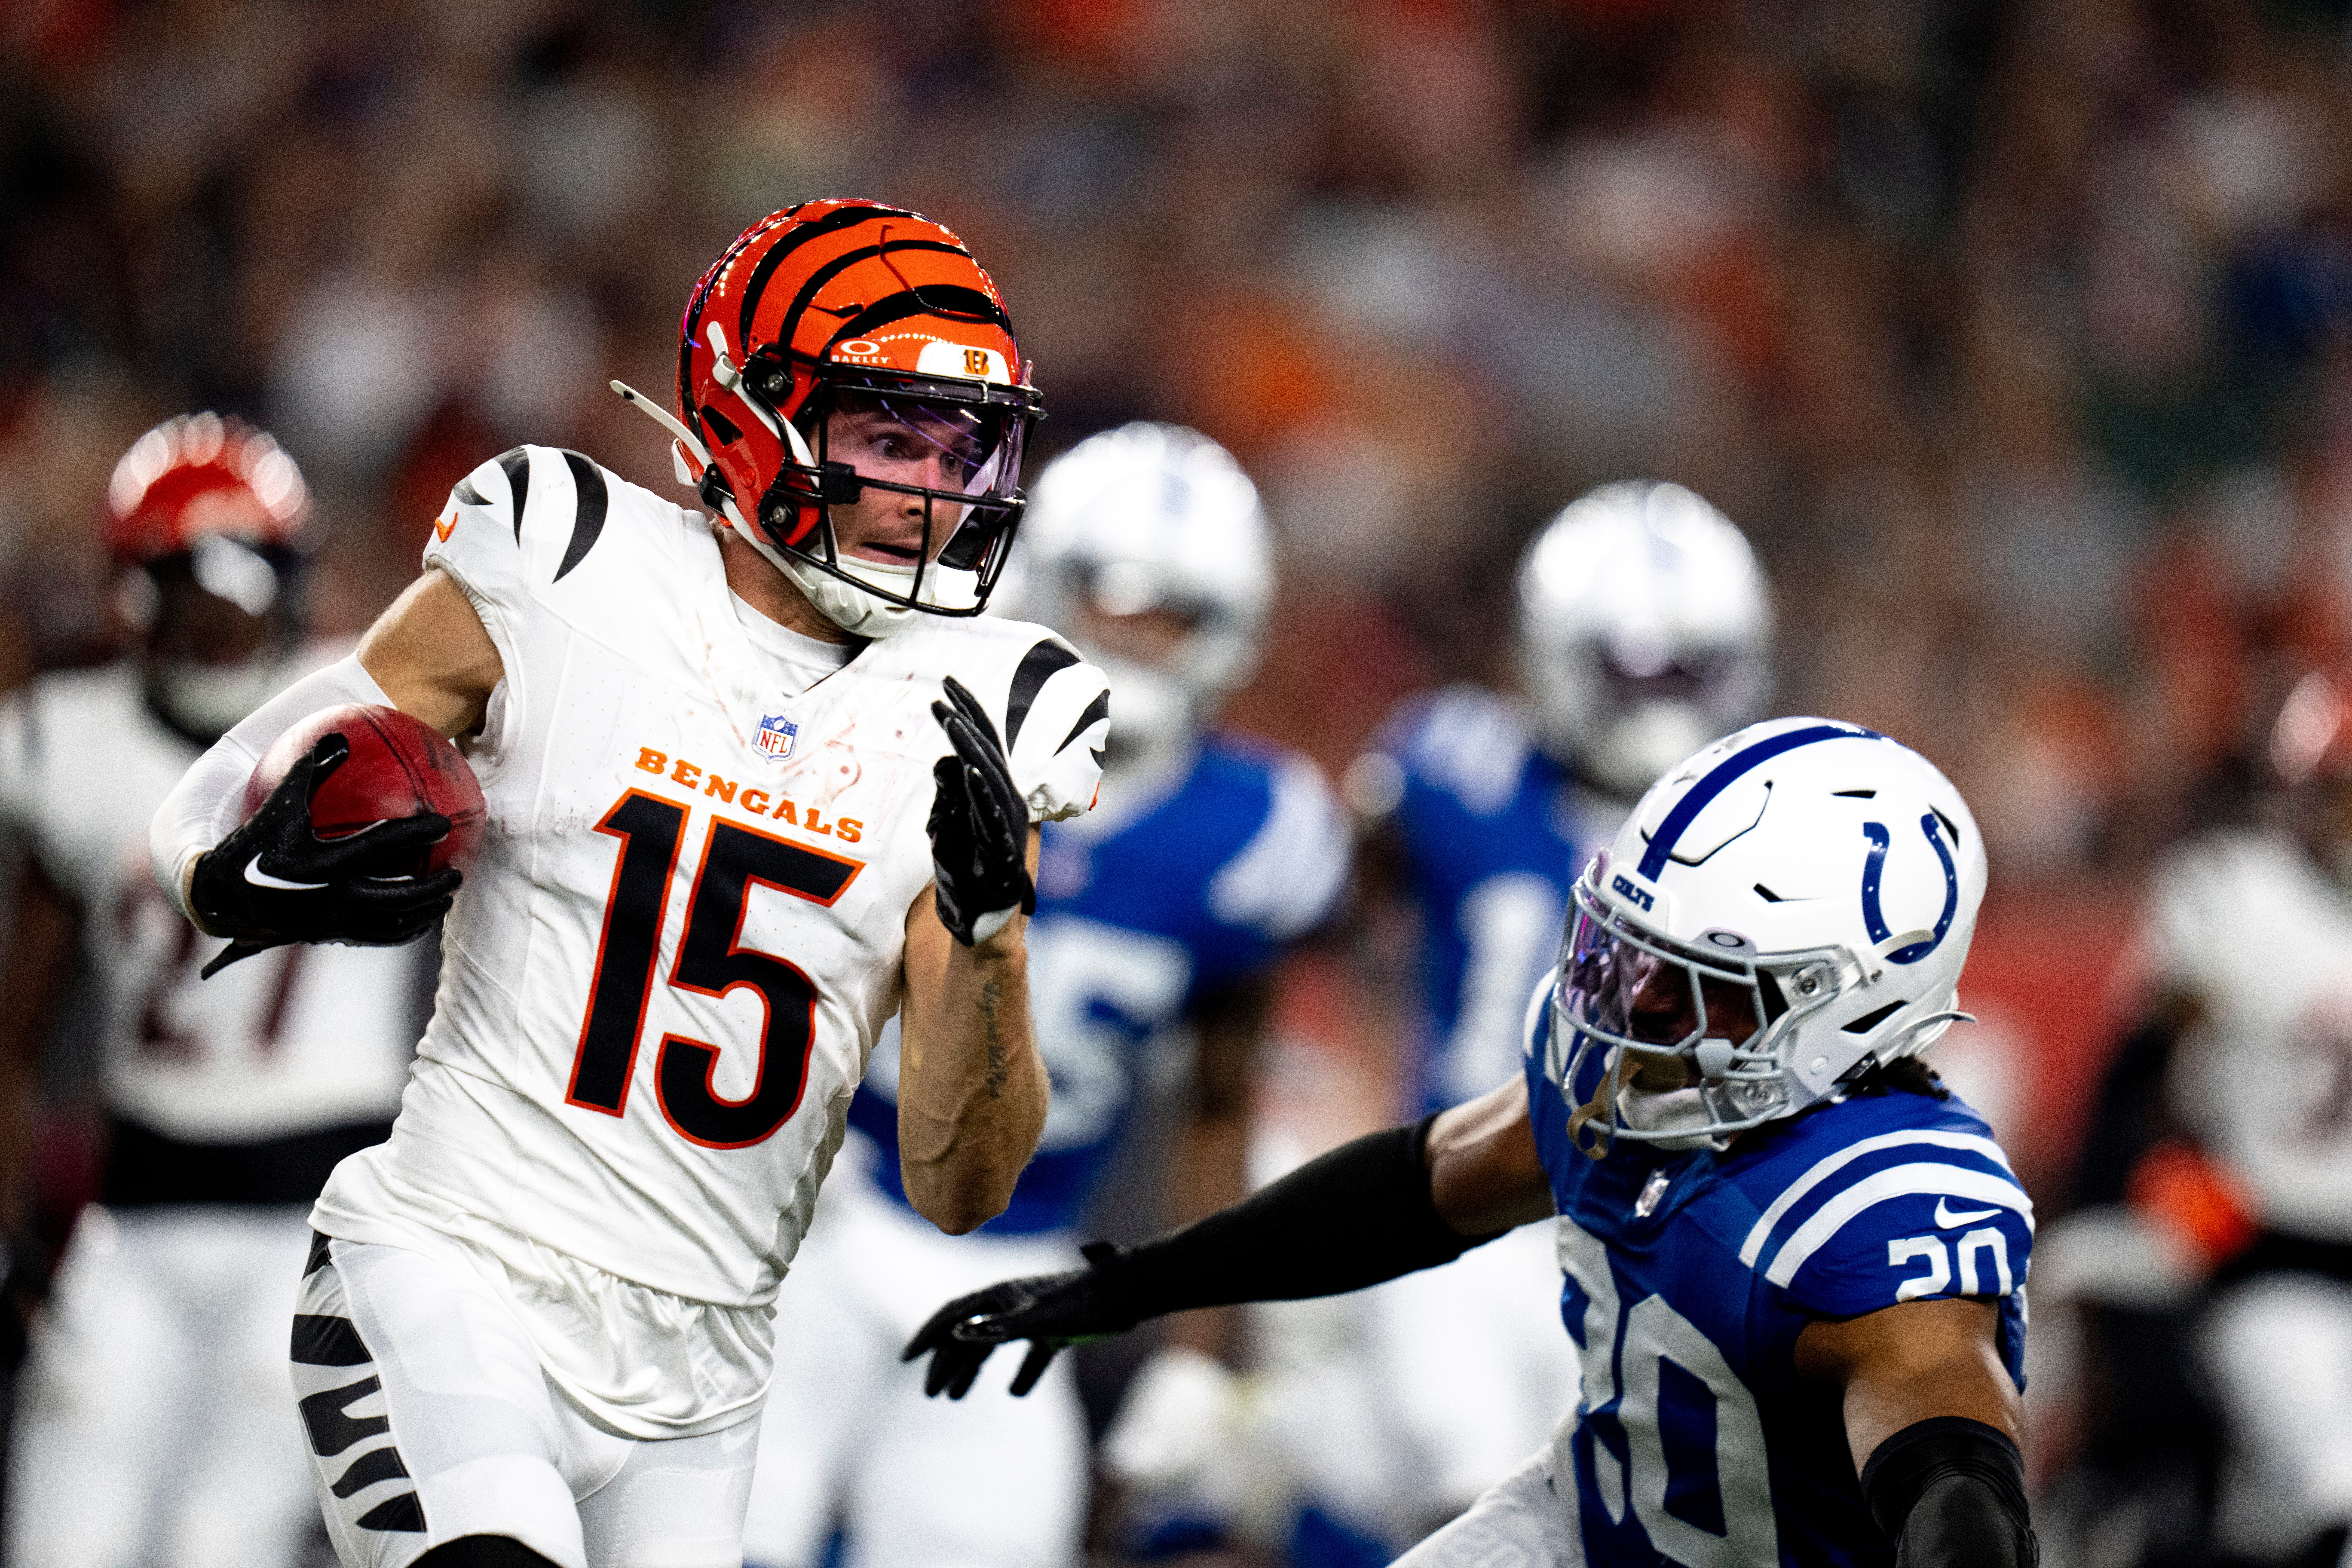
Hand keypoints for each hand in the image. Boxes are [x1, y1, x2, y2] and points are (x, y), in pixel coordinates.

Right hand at [188, 733, 461, 975]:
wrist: (222, 895)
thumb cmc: (254, 842)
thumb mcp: (279, 802)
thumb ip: (311, 768)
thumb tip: (340, 735)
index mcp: (322, 861)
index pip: (383, 845)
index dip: (417, 832)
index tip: (445, 823)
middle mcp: (333, 896)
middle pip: (401, 896)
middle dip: (435, 886)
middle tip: (458, 872)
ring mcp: (334, 922)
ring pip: (394, 925)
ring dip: (425, 913)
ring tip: (446, 900)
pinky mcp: (330, 937)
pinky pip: (377, 939)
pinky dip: (403, 932)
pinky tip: (418, 921)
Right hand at [903, 1241, 1141, 1398]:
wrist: (1127, 1293)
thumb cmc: (1083, 1305)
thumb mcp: (1038, 1320)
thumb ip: (998, 1328)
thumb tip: (956, 1335)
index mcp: (1000, 1296)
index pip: (952, 1315)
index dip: (928, 1335)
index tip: (908, 1359)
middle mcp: (1012, 1303)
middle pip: (968, 1333)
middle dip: (946, 1362)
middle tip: (931, 1393)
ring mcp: (1033, 1315)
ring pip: (994, 1344)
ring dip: (972, 1369)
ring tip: (955, 1397)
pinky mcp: (1056, 1329)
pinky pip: (1030, 1353)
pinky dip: (1022, 1372)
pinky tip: (1016, 1392)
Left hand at [926, 676, 1032, 947]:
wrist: (980, 923)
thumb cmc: (962, 873)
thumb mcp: (947, 826)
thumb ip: (948, 794)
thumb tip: (944, 761)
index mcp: (993, 794)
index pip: (982, 745)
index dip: (967, 713)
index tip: (945, 686)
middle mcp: (1007, 805)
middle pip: (988, 754)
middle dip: (966, 719)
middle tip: (943, 690)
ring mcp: (1007, 828)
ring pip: (990, 779)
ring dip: (971, 747)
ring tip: (952, 719)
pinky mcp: (1003, 854)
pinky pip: (991, 818)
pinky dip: (980, 794)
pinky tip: (967, 770)